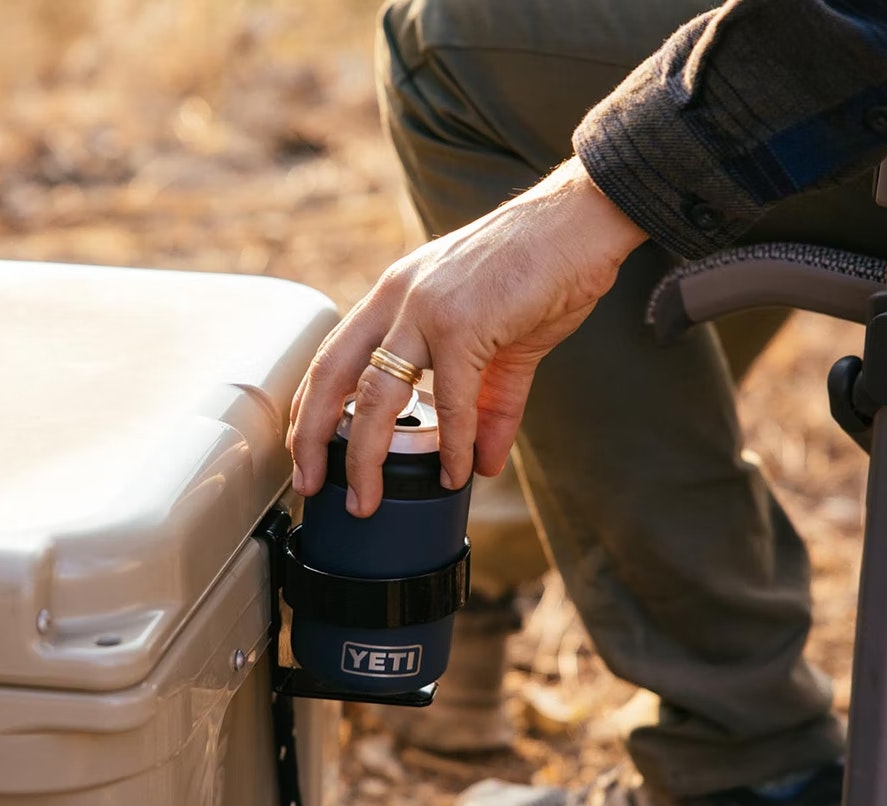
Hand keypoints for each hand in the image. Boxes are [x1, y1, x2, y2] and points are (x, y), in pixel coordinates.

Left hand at [287, 157, 646, 516]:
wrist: (580, 223)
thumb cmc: (538, 272)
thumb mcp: (500, 345)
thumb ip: (487, 407)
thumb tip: (481, 465)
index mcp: (395, 296)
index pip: (332, 356)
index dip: (310, 407)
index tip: (305, 450)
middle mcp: (398, 299)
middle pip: (332, 376)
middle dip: (310, 436)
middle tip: (308, 485)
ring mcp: (426, 309)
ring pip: (375, 395)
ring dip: (365, 457)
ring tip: (365, 500)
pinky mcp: (465, 323)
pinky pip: (450, 401)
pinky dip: (451, 445)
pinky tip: (454, 474)